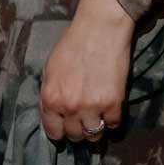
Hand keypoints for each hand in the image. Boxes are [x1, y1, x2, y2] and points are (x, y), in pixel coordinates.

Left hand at [39, 0, 133, 143]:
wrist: (100, 28)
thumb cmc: (72, 44)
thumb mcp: (50, 69)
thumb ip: (50, 94)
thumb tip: (53, 113)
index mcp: (50, 99)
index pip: (53, 132)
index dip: (60, 131)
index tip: (66, 127)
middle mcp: (69, 107)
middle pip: (74, 136)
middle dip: (78, 129)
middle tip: (83, 118)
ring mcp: (92, 107)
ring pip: (94, 136)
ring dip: (95, 128)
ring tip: (97, 117)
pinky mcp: (114, 103)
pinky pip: (113, 125)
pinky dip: (112, 119)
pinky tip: (110, 108)